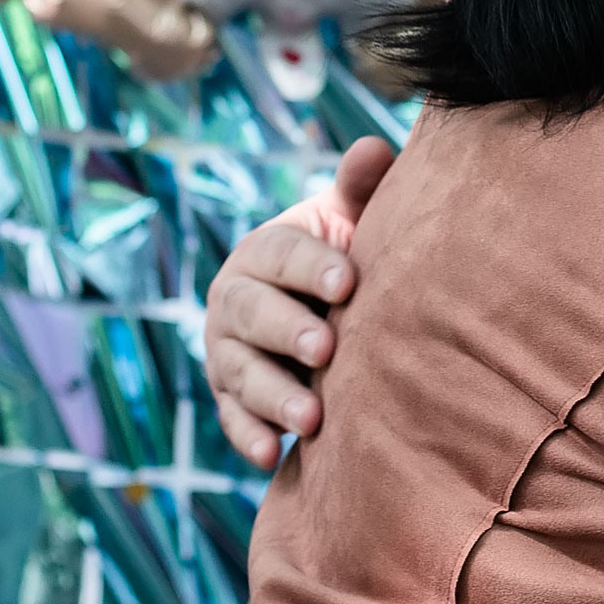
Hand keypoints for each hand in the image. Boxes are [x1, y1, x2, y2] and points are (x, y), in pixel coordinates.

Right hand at [203, 136, 395, 469]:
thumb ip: (359, 189)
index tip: (349, 280)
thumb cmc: (345, 262)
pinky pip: (233, 420)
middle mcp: (234, 299)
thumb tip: (375, 148)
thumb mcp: (350, 224)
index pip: (281, 254)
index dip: (312, 266)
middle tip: (326, 347)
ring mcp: (227, 352)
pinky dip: (250, 437)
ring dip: (273, 394)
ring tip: (311, 416)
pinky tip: (273, 455)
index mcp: (264, 251)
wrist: (322, 316)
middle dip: (287, 330)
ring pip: (240, 372)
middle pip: (252, 313)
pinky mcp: (231, 400)